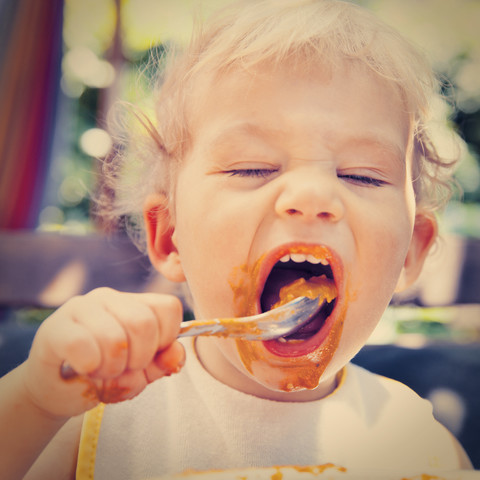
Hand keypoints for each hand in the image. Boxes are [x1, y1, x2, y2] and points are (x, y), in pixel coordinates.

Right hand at [23, 288, 184, 417]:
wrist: (56, 392)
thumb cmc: (103, 376)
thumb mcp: (141, 372)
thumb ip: (164, 361)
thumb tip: (176, 353)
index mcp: (134, 303)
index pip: (169, 307)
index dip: (166, 339)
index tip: (149, 357)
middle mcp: (109, 297)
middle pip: (143, 323)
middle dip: (139, 359)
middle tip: (122, 370)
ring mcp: (80, 308)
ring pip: (114, 338)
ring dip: (111, 370)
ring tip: (100, 373)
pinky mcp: (55, 327)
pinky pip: (83, 347)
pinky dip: (89, 369)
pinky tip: (82, 370)